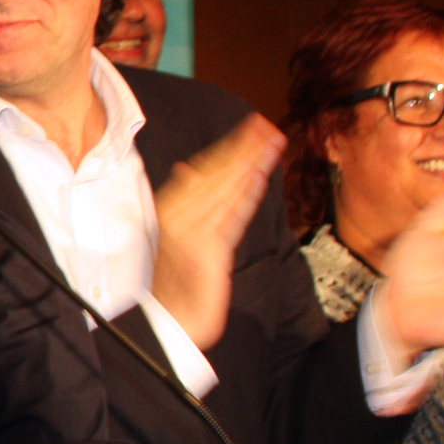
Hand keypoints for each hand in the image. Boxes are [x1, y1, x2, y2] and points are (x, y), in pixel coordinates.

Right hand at [149, 114, 283, 349]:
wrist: (172, 316)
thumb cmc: (176, 275)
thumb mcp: (175, 231)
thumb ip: (185, 199)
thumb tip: (186, 168)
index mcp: (170, 207)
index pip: (204, 168)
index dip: (229, 146)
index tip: (251, 128)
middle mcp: (179, 215)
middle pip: (217, 173)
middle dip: (244, 148)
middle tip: (268, 126)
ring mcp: (193, 233)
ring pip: (227, 190)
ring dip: (252, 164)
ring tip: (273, 144)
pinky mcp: (209, 251)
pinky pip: (232, 217)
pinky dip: (247, 196)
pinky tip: (262, 178)